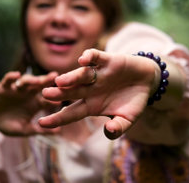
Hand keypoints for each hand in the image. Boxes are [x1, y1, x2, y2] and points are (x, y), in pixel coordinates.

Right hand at [0, 71, 59, 135]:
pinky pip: (8, 79)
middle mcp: (30, 93)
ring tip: (37, 80)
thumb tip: (58, 131)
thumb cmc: (9, 124)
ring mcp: (17, 89)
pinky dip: (12, 77)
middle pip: (41, 85)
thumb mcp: (25, 130)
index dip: (55, 98)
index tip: (63, 98)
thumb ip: (40, 130)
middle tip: (55, 76)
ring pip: (26, 80)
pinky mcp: (4, 86)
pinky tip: (16, 75)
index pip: (49, 99)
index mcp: (37, 103)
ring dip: (31, 79)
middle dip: (47, 80)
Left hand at [39, 48, 159, 139]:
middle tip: (45, 95)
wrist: (147, 81)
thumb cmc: (134, 101)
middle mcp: (90, 89)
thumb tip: (109, 131)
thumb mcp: (128, 118)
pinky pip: (96, 57)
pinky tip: (83, 60)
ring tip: (60, 81)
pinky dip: (89, 57)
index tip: (41, 123)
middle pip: (71, 92)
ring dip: (71, 77)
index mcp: (91, 105)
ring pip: (81, 75)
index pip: (71, 113)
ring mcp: (98, 74)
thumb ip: (119, 127)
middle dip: (58, 93)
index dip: (57, 117)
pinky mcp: (107, 60)